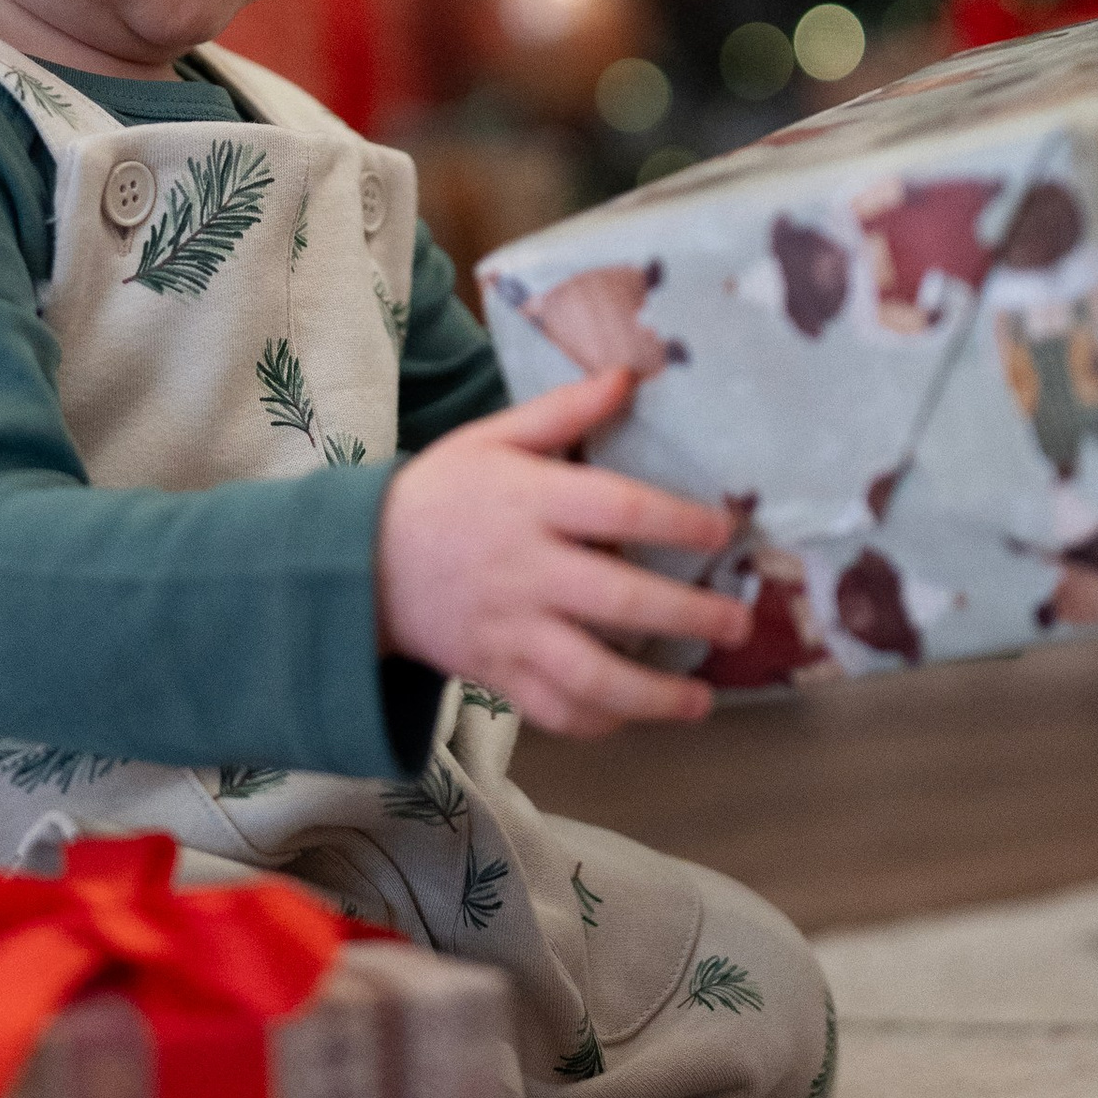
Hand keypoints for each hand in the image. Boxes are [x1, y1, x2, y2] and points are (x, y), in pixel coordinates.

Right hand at [376, 365, 742, 733]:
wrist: (359, 562)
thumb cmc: (441, 492)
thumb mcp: (492, 437)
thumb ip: (563, 411)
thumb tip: (629, 375)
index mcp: (530, 502)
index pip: (617, 508)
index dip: (677, 521)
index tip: (725, 532)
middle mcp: (526, 569)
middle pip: (618, 600)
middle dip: (688, 617)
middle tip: (737, 624)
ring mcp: (510, 629)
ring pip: (589, 675)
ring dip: (652, 696)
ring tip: (701, 702)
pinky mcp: (495, 672)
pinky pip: (552, 710)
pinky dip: (596, 722)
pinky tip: (633, 716)